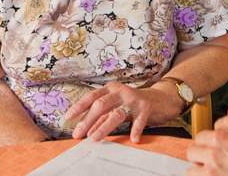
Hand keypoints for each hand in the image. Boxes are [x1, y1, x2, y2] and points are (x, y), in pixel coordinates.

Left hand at [64, 81, 182, 142]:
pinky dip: (135, 129)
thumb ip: (102, 116)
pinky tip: (133, 139)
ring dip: (103, 127)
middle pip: (100, 105)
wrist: (160, 98)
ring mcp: (133, 98)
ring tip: (95, 139)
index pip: (91, 97)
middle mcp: (120, 91)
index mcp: (110, 89)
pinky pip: (139, 120)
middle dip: (87, 121)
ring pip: (116, 113)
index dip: (79, 107)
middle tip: (78, 134)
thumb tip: (85, 130)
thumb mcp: (116, 106)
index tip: (68, 118)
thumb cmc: (133, 104)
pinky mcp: (146, 106)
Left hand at [186, 108, 227, 175]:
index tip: (221, 144)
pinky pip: (192, 172)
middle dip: (204, 146)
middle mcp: (219, 139)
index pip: (213, 127)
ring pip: (192, 155)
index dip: (217, 137)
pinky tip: (207, 173)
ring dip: (198, 160)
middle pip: (199, 139)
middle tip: (211, 155)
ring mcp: (213, 158)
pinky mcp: (211, 174)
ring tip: (207, 166)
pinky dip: (197, 173)